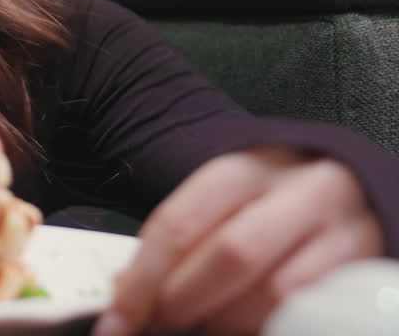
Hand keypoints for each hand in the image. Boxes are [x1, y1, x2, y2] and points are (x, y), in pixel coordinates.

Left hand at [94, 148, 383, 335]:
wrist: (348, 190)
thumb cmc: (265, 202)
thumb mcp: (219, 201)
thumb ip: (177, 240)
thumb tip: (126, 289)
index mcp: (245, 168)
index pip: (181, 222)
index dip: (144, 278)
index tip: (119, 315)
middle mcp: (300, 191)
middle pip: (230, 256)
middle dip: (184, 302)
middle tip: (159, 323)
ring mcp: (343, 230)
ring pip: (276, 294)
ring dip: (226, 322)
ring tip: (204, 322)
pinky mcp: (367, 268)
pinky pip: (309, 314)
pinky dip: (265, 326)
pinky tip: (242, 325)